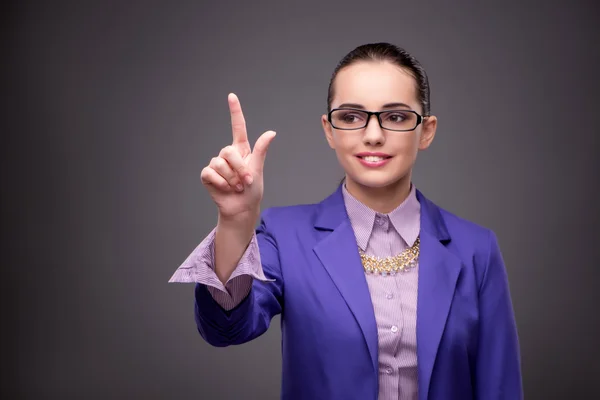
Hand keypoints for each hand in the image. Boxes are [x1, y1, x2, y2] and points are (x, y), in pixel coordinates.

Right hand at [200, 93, 275, 220]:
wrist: (241, 208)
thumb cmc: (252, 190)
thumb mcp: (258, 169)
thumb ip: (261, 150)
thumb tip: (271, 132)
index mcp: (241, 150)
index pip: (238, 127)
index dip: (235, 111)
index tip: (231, 96)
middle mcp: (228, 154)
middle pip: (229, 151)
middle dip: (240, 169)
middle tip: (246, 182)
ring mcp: (217, 164)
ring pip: (220, 164)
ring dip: (231, 179)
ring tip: (237, 187)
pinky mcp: (208, 175)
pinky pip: (211, 173)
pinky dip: (221, 183)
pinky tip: (226, 189)